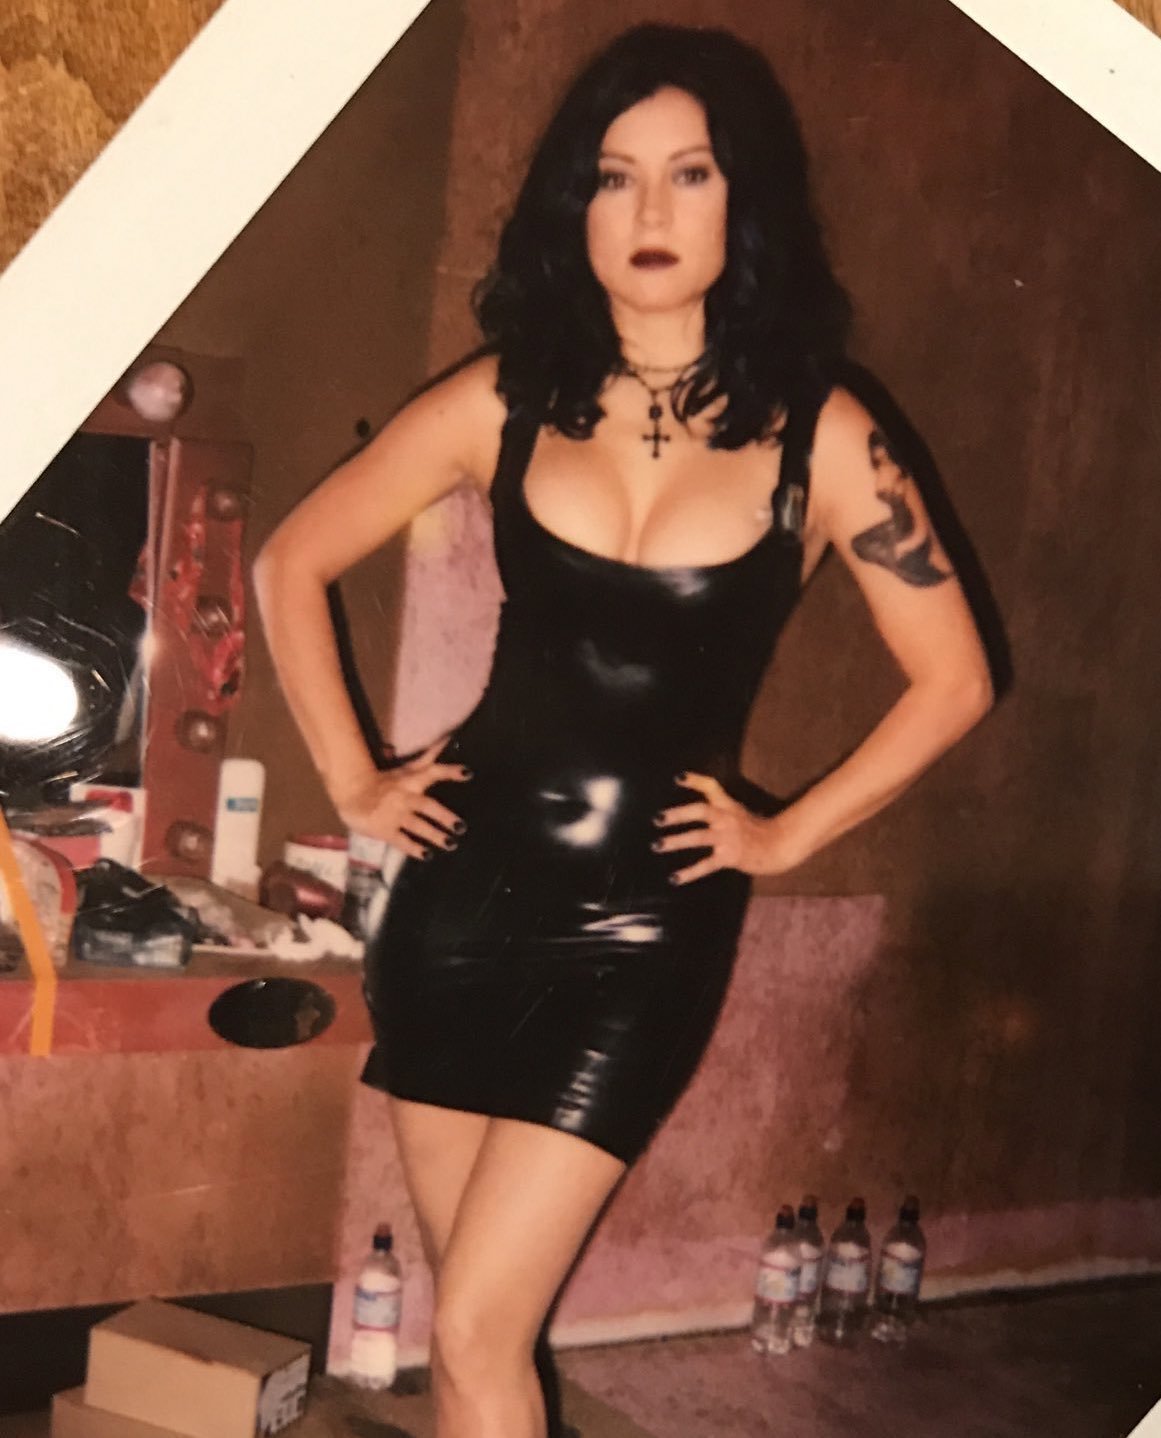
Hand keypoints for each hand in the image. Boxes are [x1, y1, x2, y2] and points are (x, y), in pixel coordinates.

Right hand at [331, 738, 470, 860]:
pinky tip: (427, 855)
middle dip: (444, 816)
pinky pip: (401, 841)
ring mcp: (394, 814)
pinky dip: (414, 848)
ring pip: (417, 825)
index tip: (468, 773)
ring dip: (434, 835)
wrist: (352, 793)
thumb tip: (448, 739)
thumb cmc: (383, 781)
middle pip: (427, 805)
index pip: (432, 771)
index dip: (450, 771)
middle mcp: (404, 795)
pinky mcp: (384, 830)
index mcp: (410, 780)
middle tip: (461, 827)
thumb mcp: (406, 769)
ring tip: (451, 844)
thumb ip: (428, 758)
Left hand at [652, 772, 802, 883]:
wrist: (778, 847)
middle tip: (657, 819)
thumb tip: (694, 810)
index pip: (712, 787)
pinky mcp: (729, 857)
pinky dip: (689, 873)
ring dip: (676, 841)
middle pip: (701, 811)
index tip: (677, 778)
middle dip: (678, 814)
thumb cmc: (756, 830)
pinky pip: (706, 865)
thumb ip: (719, 808)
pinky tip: (674, 878)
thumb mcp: (738, 812)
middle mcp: (727, 818)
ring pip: (698, 837)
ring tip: (657, 845)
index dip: (695, 781)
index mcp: (728, 806)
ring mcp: (728, 838)